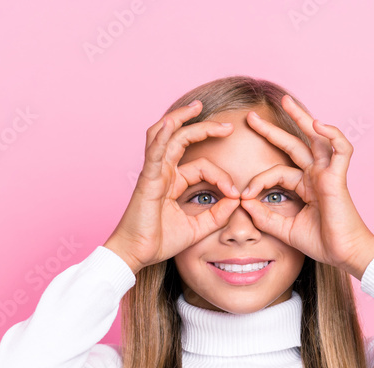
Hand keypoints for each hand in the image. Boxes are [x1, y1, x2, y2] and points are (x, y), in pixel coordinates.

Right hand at [104, 100, 241, 273]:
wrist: (137, 254)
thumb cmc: (160, 241)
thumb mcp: (198, 228)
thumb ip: (217, 214)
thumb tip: (236, 200)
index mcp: (173, 181)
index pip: (203, 167)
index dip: (222, 176)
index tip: (236, 194)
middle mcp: (163, 172)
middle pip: (183, 139)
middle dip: (205, 128)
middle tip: (229, 126)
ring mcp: (154, 173)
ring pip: (166, 136)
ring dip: (180, 119)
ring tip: (197, 107)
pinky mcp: (147, 180)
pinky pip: (154, 153)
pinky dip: (161, 137)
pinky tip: (169, 124)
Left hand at [237, 95, 373, 279]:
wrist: (344, 254)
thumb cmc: (321, 242)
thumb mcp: (285, 229)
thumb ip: (265, 217)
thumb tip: (243, 202)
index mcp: (305, 186)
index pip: (276, 172)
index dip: (258, 181)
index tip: (243, 196)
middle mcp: (316, 176)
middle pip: (294, 144)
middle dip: (272, 130)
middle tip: (250, 116)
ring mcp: (328, 174)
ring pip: (316, 138)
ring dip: (302, 118)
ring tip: (286, 101)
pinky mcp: (339, 177)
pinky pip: (341, 149)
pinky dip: (332, 134)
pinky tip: (318, 125)